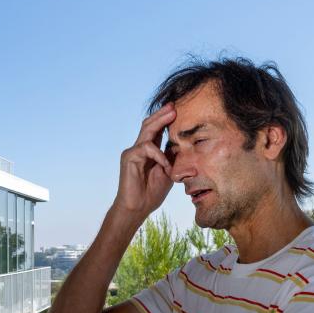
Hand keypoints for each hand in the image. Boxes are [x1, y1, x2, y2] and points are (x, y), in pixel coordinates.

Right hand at [113, 104, 175, 220]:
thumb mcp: (168, 172)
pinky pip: (146, 148)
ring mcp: (133, 152)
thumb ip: (172, 158)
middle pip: (150, 124)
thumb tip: (184, 144)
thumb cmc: (152, 192)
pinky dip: (158, 155)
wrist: (137, 207)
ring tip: (172, 114)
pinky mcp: (129, 158)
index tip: (179, 110)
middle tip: (175, 105)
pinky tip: (165, 164)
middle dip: (163, 114)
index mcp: (150, 151)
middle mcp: (139, 148)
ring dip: (160, 121)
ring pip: (146, 130)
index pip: (157, 130)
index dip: (166, 119)